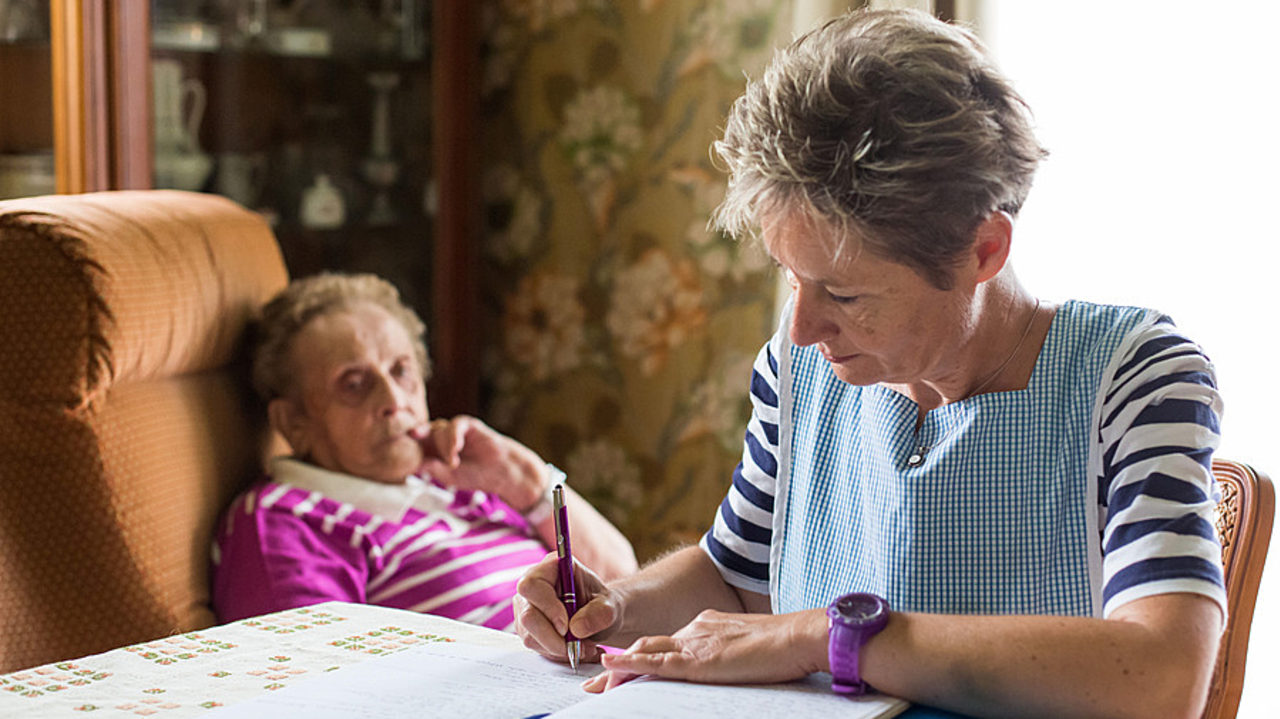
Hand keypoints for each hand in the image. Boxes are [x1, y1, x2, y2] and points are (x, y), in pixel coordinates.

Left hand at [414, 415, 545, 509]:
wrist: (499, 471)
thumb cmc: (475, 474)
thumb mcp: (448, 475)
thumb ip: (431, 468)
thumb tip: (411, 464)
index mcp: (433, 451)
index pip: (416, 445)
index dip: (407, 447)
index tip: (396, 451)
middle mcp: (440, 438)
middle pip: (423, 434)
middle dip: (417, 438)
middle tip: (410, 440)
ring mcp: (453, 430)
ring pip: (438, 431)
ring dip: (444, 446)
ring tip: (453, 462)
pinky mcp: (467, 425)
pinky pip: (455, 425)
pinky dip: (453, 436)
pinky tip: (457, 447)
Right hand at [515, 553, 621, 662]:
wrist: (600, 618)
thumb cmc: (603, 605)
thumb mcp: (610, 607)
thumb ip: (599, 614)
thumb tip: (575, 628)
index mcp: (551, 567)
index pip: (532, 585)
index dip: (547, 608)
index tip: (567, 627)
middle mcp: (533, 586)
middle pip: (527, 616)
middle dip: (553, 638)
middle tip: (578, 647)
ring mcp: (526, 607)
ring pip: (530, 636)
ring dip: (559, 648)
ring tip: (585, 648)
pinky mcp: (527, 628)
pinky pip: (535, 646)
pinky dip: (556, 653)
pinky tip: (574, 650)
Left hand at [581, 609, 826, 692]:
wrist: (799, 637)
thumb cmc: (784, 646)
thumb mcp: (746, 646)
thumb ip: (727, 652)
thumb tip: (722, 664)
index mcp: (706, 625)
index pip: (665, 643)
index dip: (640, 656)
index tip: (621, 667)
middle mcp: (695, 629)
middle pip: (648, 646)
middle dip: (619, 665)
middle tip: (596, 680)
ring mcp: (696, 642)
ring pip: (646, 654)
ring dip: (618, 670)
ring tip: (595, 684)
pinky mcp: (700, 660)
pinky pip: (658, 663)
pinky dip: (630, 665)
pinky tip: (610, 667)